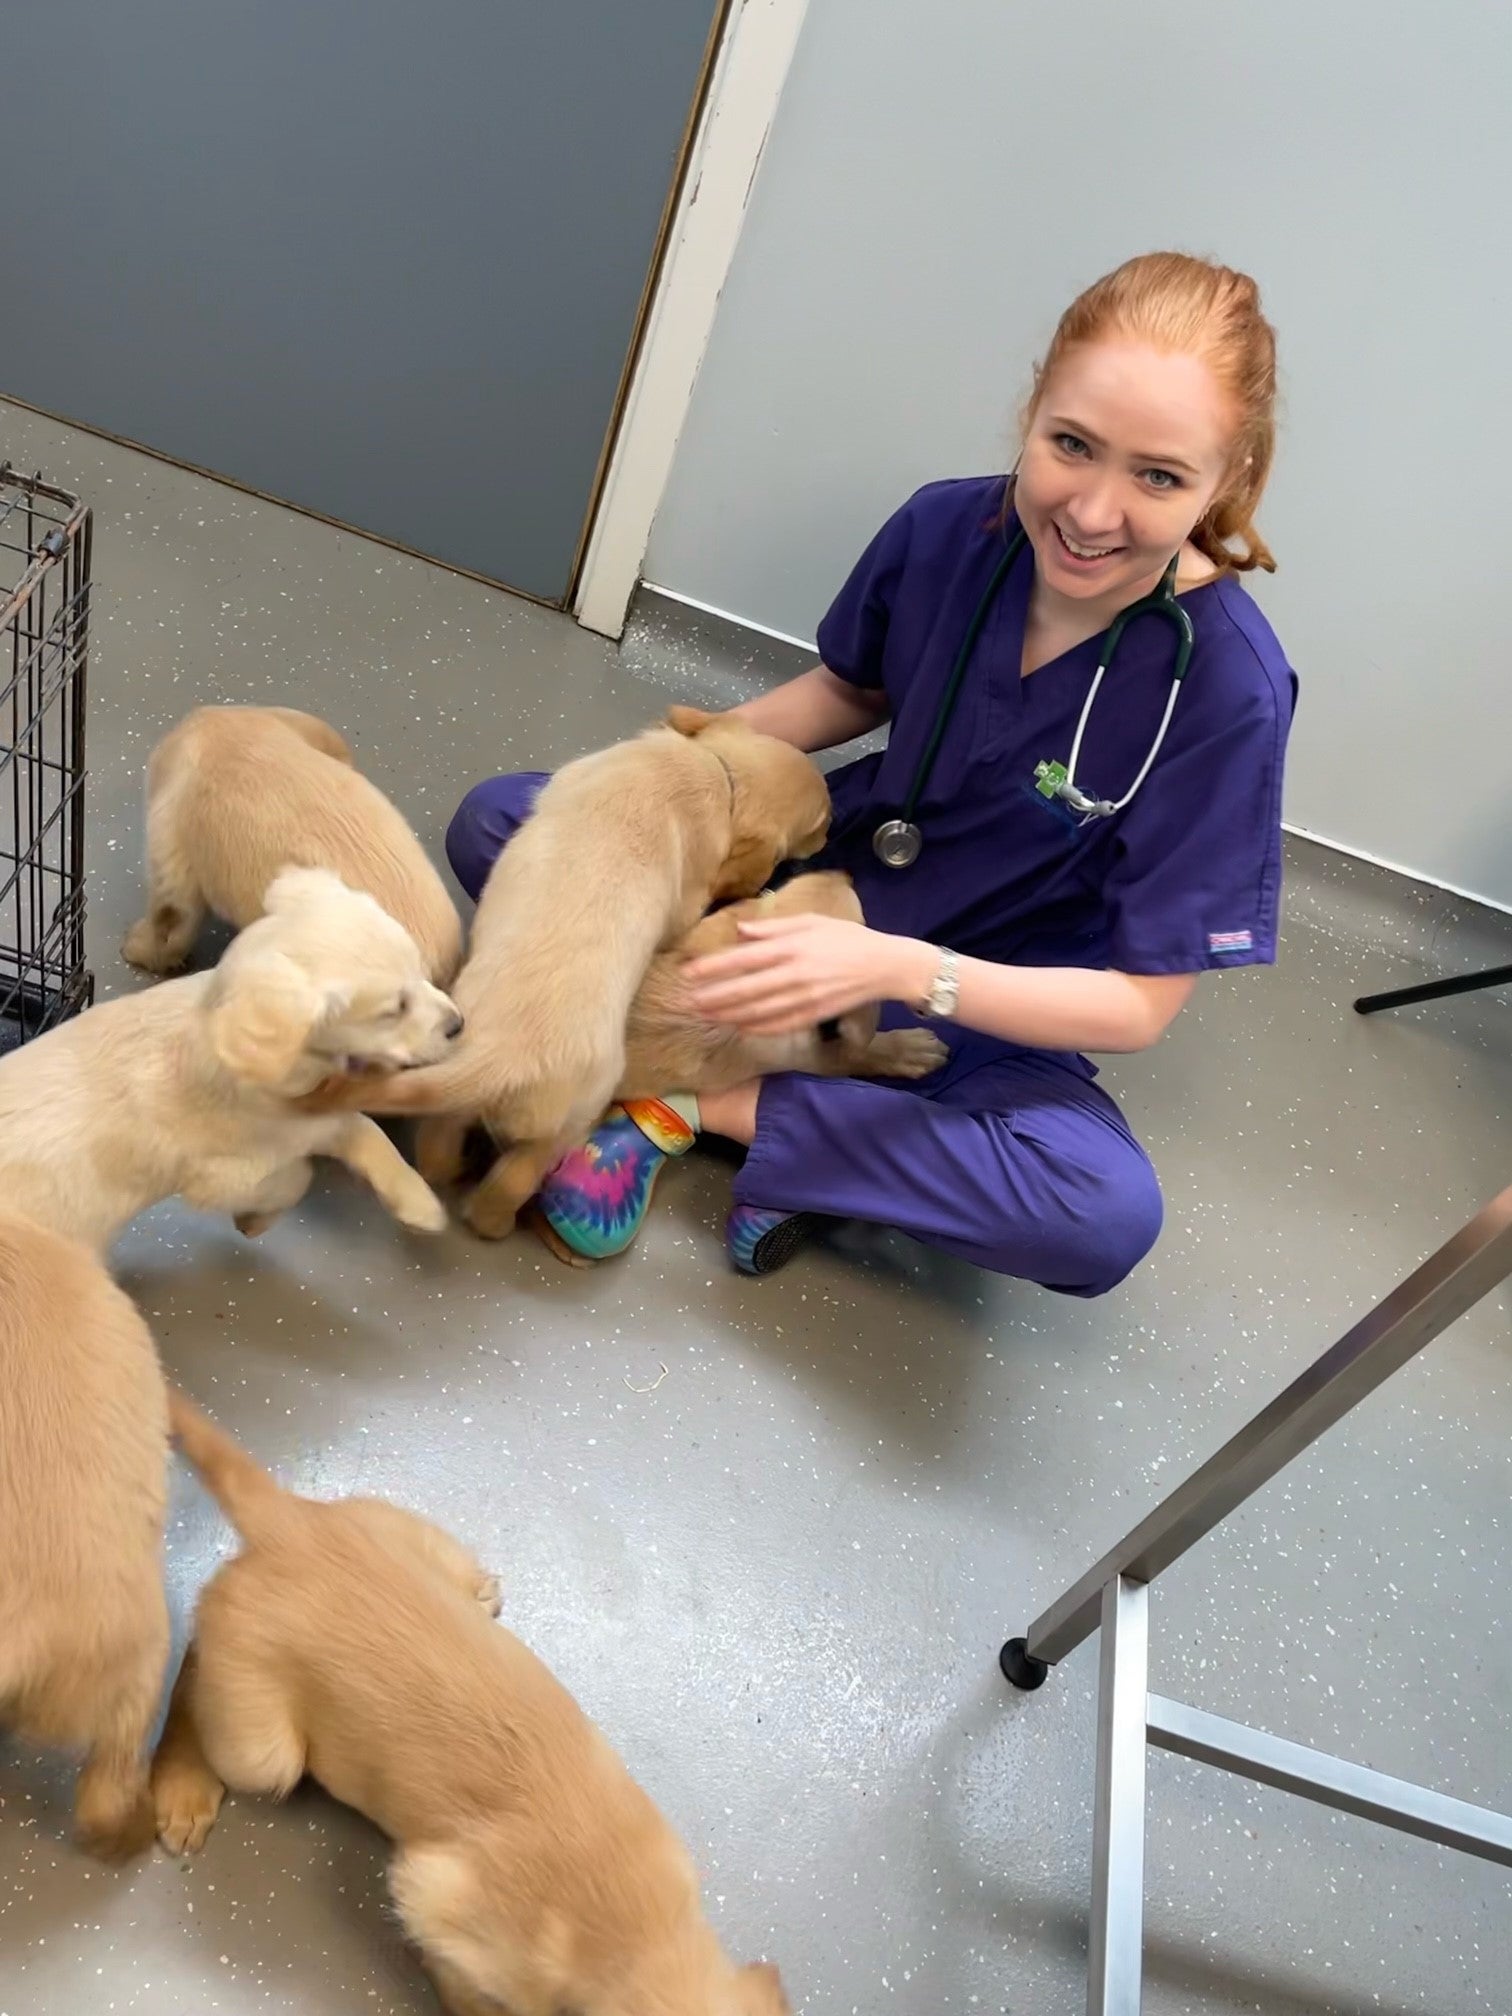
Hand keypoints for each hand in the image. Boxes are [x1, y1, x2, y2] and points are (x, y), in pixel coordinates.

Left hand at [683, 915, 932, 1035]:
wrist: (885, 965)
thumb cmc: (847, 937)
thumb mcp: (812, 921)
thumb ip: (774, 927)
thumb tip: (740, 930)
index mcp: (792, 946)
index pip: (744, 958)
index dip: (714, 967)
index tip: (689, 972)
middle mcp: (795, 973)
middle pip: (746, 988)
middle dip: (714, 995)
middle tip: (689, 1000)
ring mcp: (805, 997)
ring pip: (759, 1010)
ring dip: (729, 1013)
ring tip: (707, 1013)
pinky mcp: (814, 1014)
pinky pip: (780, 1024)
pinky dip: (757, 1027)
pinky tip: (740, 1027)